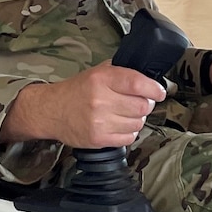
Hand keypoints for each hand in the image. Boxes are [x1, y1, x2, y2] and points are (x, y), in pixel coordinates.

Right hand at [2, 61, 165, 148]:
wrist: (52, 111)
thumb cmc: (77, 90)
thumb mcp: (97, 72)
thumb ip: (122, 72)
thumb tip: (150, 77)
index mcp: (101, 79)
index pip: (138, 84)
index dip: (154, 89)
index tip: (159, 92)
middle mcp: (100, 100)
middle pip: (142, 106)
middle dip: (145, 104)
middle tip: (138, 102)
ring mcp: (99, 121)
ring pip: (138, 123)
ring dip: (136, 119)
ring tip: (124, 114)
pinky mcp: (98, 139)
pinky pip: (129, 138)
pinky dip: (128, 132)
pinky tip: (118, 125)